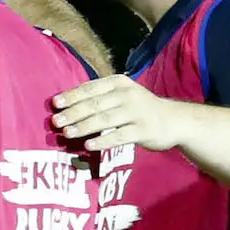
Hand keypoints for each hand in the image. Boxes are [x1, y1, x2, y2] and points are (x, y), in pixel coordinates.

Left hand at [53, 75, 187, 152]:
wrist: (175, 120)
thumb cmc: (139, 108)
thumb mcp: (121, 95)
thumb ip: (98, 97)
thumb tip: (64, 105)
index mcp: (118, 84)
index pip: (91, 88)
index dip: (72, 96)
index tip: (54, 104)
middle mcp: (128, 95)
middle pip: (95, 104)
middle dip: (73, 113)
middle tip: (55, 121)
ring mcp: (137, 112)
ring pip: (105, 119)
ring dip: (84, 126)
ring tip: (66, 133)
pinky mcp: (144, 130)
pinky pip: (119, 136)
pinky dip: (103, 141)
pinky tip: (88, 145)